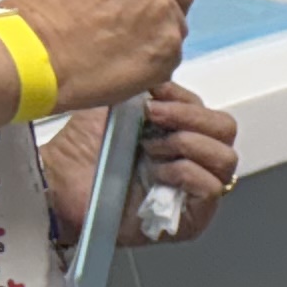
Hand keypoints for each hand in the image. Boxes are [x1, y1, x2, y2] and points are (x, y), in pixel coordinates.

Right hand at [2, 0, 193, 111]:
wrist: (34, 53)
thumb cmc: (42, 6)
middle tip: (132, 14)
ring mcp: (165, 16)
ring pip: (178, 21)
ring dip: (160, 29)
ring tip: (123, 39)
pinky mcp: (169, 51)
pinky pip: (173, 51)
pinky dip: (156, 56)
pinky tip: (126, 58)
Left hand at [42, 81, 235, 246]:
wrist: (61, 188)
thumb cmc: (81, 154)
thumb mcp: (110, 107)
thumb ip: (139, 89)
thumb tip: (159, 70)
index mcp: (180, 132)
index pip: (208, 110)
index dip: (186, 99)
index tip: (156, 92)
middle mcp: (194, 159)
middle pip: (226, 130)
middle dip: (190, 117)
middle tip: (155, 116)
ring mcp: (197, 188)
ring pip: (225, 158)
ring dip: (187, 144)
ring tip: (151, 148)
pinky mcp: (194, 216)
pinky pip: (212, 187)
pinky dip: (185, 173)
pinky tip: (158, 172)